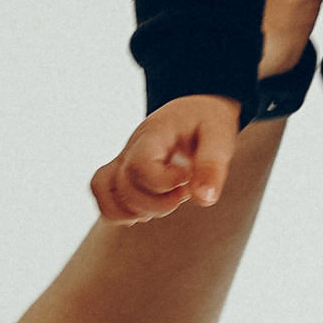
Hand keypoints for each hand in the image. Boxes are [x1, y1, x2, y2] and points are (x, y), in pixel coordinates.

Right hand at [93, 93, 239, 225]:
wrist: (193, 111)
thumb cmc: (206, 121)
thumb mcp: (219, 135)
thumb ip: (212, 166)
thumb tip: (204, 199)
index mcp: (154, 135)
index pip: (139, 165)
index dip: (164, 182)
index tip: (188, 177)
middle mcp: (131, 149)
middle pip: (125, 187)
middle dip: (159, 203)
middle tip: (185, 191)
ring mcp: (123, 161)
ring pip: (109, 195)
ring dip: (138, 210)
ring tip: (168, 200)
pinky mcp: (123, 173)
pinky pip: (103, 196)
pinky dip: (120, 212)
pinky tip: (149, 209)